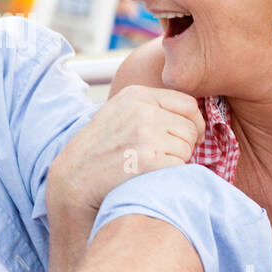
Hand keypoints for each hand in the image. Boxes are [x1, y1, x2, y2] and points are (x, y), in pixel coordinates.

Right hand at [50, 84, 203, 220]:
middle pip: (190, 128)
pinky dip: (172, 173)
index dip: (195, 122)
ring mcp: (146, 135)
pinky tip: (151, 174)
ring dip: (178, 160)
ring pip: (187, 148)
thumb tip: (192, 111)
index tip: (191, 136)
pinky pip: (180, 166)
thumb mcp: (120, 111)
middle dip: (185, 144)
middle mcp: (143, 111)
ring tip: (154, 165)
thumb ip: (151, 105)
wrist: (76, 176)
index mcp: (137, 95)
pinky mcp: (149, 160)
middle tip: (166, 156)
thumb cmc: (101, 147)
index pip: (187, 103)